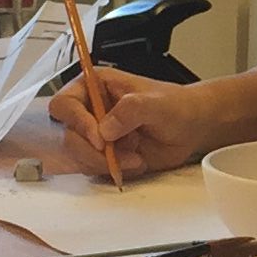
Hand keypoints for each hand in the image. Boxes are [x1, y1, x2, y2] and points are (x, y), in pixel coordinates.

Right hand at [48, 64, 203, 178]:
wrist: (192, 127)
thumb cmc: (177, 105)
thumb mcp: (157, 103)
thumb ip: (131, 109)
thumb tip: (105, 129)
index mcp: (95, 85)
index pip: (65, 104)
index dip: (77, 122)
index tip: (100, 139)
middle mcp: (90, 109)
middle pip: (68, 136)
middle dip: (94, 151)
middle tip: (120, 155)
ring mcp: (96, 134)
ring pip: (80, 156)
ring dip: (106, 163)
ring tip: (136, 157)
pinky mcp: (104, 154)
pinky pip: (95, 169)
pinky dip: (114, 171)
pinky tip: (136, 162)